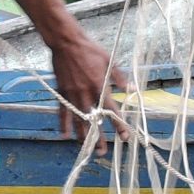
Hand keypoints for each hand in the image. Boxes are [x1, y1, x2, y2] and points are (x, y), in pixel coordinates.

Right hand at [43, 23, 126, 141]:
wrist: (66, 42)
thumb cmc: (89, 49)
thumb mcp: (108, 60)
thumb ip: (119, 77)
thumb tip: (132, 89)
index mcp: (100, 86)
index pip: (112, 110)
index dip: (118, 125)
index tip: (124, 136)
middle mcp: (87, 93)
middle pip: (94, 121)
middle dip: (98, 137)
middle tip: (102, 151)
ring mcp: (73, 94)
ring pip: (78, 120)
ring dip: (82, 135)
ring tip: (86, 147)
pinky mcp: (62, 92)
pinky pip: (62, 111)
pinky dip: (63, 123)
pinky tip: (65, 135)